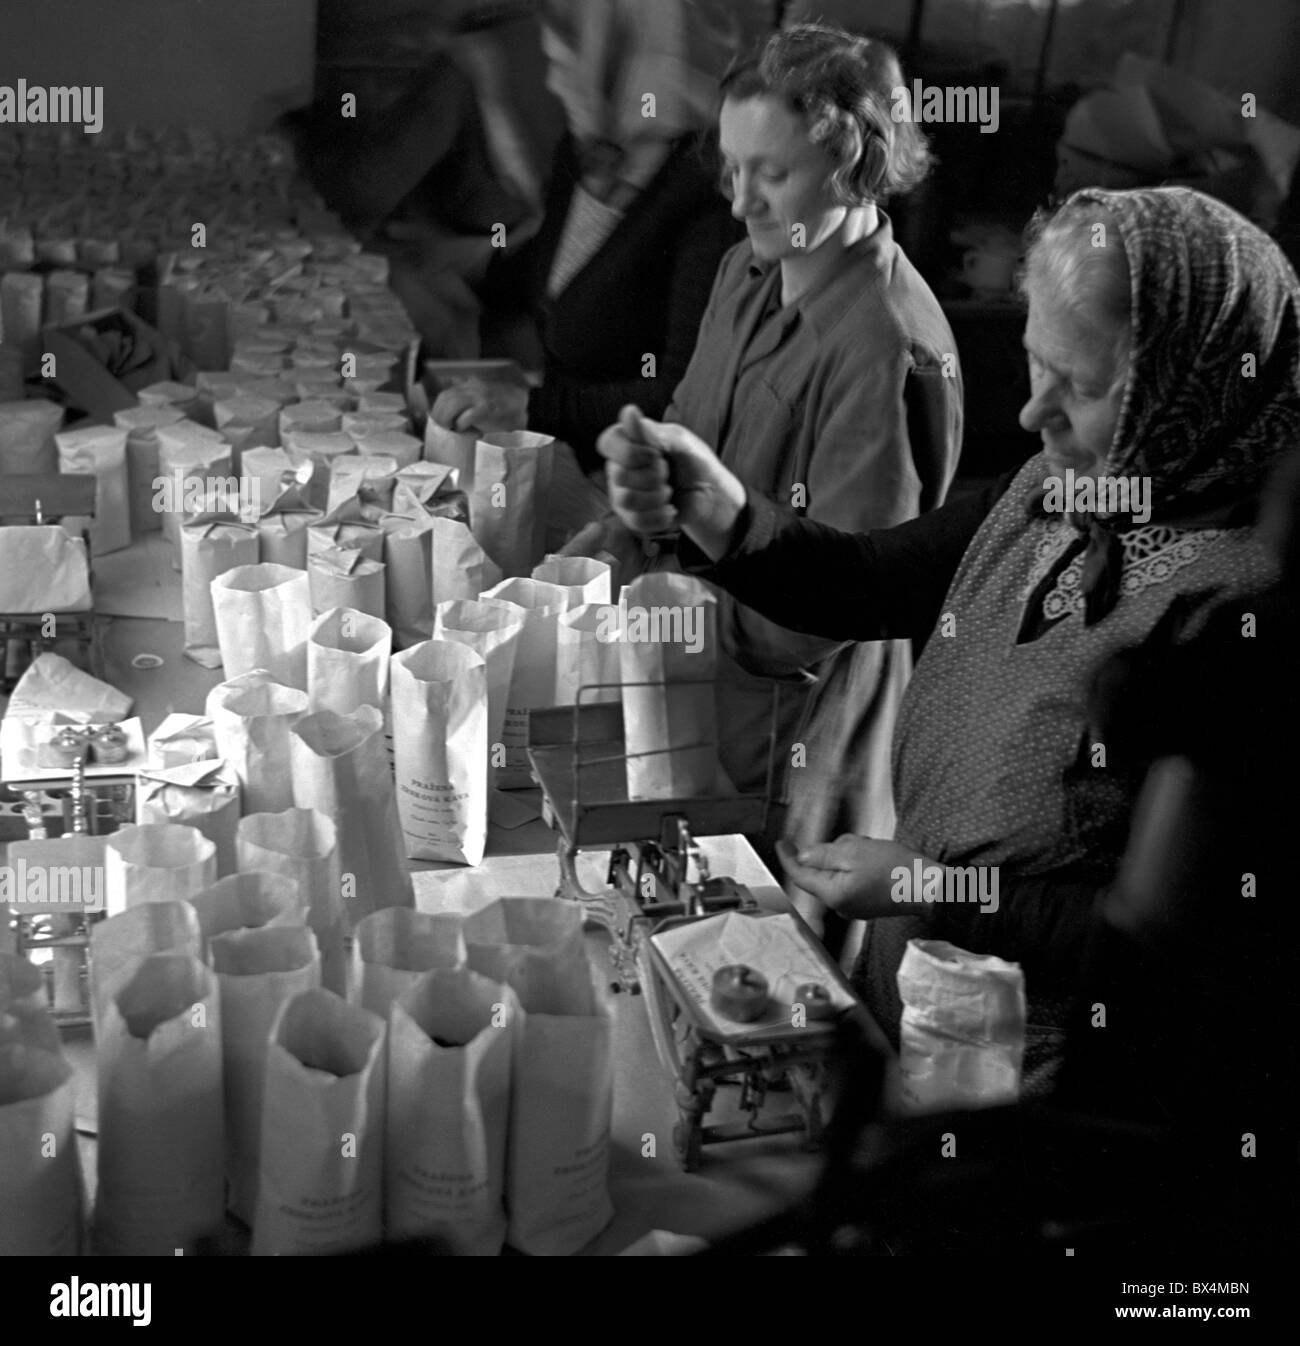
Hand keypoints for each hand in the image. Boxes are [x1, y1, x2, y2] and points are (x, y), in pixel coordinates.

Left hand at [431, 378, 527, 434]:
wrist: (525, 402)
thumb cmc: (504, 407)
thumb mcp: (482, 402)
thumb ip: (468, 406)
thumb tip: (452, 420)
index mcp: (470, 387)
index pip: (445, 394)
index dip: (437, 408)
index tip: (436, 421)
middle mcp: (473, 388)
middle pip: (445, 398)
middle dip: (439, 415)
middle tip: (440, 429)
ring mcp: (480, 396)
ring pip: (453, 404)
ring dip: (447, 419)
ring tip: (449, 430)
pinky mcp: (488, 406)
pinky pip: (468, 414)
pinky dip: (462, 423)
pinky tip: (462, 430)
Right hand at [596, 405, 746, 558]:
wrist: (710, 496)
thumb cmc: (694, 462)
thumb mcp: (679, 441)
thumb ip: (651, 432)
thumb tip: (628, 411)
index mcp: (626, 442)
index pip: (607, 443)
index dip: (631, 452)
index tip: (657, 453)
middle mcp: (617, 467)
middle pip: (620, 475)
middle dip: (654, 475)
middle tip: (668, 472)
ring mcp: (621, 494)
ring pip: (626, 499)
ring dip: (658, 496)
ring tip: (670, 491)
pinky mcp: (631, 518)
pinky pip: (636, 521)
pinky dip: (660, 516)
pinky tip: (670, 509)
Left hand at [776, 835, 941, 921]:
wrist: (929, 887)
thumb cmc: (895, 869)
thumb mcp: (854, 852)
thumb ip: (823, 855)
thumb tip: (803, 857)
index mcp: (833, 895)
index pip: (800, 876)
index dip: (789, 858)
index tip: (782, 843)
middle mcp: (840, 906)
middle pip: (822, 872)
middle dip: (833, 852)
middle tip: (856, 842)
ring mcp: (855, 906)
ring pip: (839, 872)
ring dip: (849, 856)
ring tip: (872, 849)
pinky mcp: (867, 903)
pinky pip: (853, 878)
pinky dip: (859, 865)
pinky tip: (878, 858)